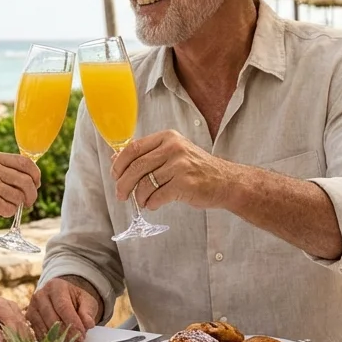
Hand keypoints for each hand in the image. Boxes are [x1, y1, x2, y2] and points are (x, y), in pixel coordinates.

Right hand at [0, 150, 39, 230]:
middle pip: (27, 180)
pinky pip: (11, 209)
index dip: (35, 174)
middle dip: (32, 193)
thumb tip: (29, 176)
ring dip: (17, 205)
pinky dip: (7, 213)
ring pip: (20, 196)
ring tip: (5, 206)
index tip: (36, 183)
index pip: (25, 162)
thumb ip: (0, 168)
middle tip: (28, 202)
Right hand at [27, 278, 100, 341]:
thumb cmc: (76, 300)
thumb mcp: (86, 301)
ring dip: (58, 339)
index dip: (72, 322)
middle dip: (66, 332)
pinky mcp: (28, 320)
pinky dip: (49, 341)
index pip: (63, 306)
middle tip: (78, 341)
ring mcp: (31, 308)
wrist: (62, 298)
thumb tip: (88, 324)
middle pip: (52, 318)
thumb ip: (88, 312)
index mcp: (55, 286)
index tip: (82, 335)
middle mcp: (40, 295)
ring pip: (43, 328)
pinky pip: (38, 334)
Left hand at [110, 130, 234, 210]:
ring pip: (145, 184)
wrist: (226, 182)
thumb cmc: (197, 169)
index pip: (133, 148)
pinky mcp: (185, 184)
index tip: (115, 175)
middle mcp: (174, 148)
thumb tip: (116, 159)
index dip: (119, 164)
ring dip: (139, 197)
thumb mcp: (173, 154)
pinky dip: (151, 204)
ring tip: (142, 201)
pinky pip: (157, 197)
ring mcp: (180, 166)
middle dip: (124, 184)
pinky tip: (154, 204)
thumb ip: (147, 154)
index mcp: (168, 137)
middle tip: (121, 195)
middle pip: (136, 167)